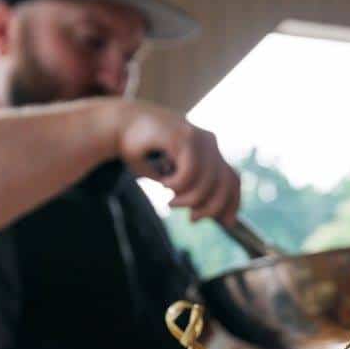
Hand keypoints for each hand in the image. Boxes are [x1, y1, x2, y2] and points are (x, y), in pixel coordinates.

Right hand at [115, 100, 239, 224]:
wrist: (116, 125)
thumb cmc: (142, 152)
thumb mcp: (171, 175)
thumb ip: (189, 189)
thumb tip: (202, 215)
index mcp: (210, 149)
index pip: (232, 179)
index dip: (233, 203)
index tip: (226, 223)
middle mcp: (209, 141)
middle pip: (226, 184)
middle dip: (210, 208)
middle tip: (192, 219)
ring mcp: (198, 137)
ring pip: (207, 183)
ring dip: (187, 199)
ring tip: (170, 201)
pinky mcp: (184, 136)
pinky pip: (190, 174)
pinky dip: (176, 185)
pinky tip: (163, 182)